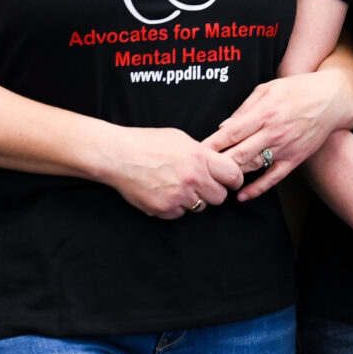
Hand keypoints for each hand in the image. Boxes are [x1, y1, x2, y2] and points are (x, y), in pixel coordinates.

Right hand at [102, 125, 244, 218]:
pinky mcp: (163, 209)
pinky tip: (164, 192)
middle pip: (219, 197)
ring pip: (199, 207)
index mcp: (200, 158)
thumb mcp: (181, 139)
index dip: (234, 180)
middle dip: (213, 192)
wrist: (118, 155)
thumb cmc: (147, 142)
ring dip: (193, 200)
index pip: (233, 176)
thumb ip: (202, 153)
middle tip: (202, 185)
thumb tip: (217, 164)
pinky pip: (179, 214)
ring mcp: (178, 196)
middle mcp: (192, 179)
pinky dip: (174, 207)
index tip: (230, 181)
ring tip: (177, 186)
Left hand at [202, 73, 352, 199]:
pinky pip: (274, 178)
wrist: (332, 99)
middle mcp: (273, 132)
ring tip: (214, 182)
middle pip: (238, 153)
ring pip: (253, 166)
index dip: (211, 144)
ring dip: (232, 175)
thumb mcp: (268, 89)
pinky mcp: (295, 158)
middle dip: (216, 163)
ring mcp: (285, 147)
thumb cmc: (298, 89)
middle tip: (198, 171)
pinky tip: (242, 195)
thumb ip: (245, 109)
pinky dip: (257, 189)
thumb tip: (224, 126)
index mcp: (264, 112)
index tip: (195, 152)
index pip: (231, 133)